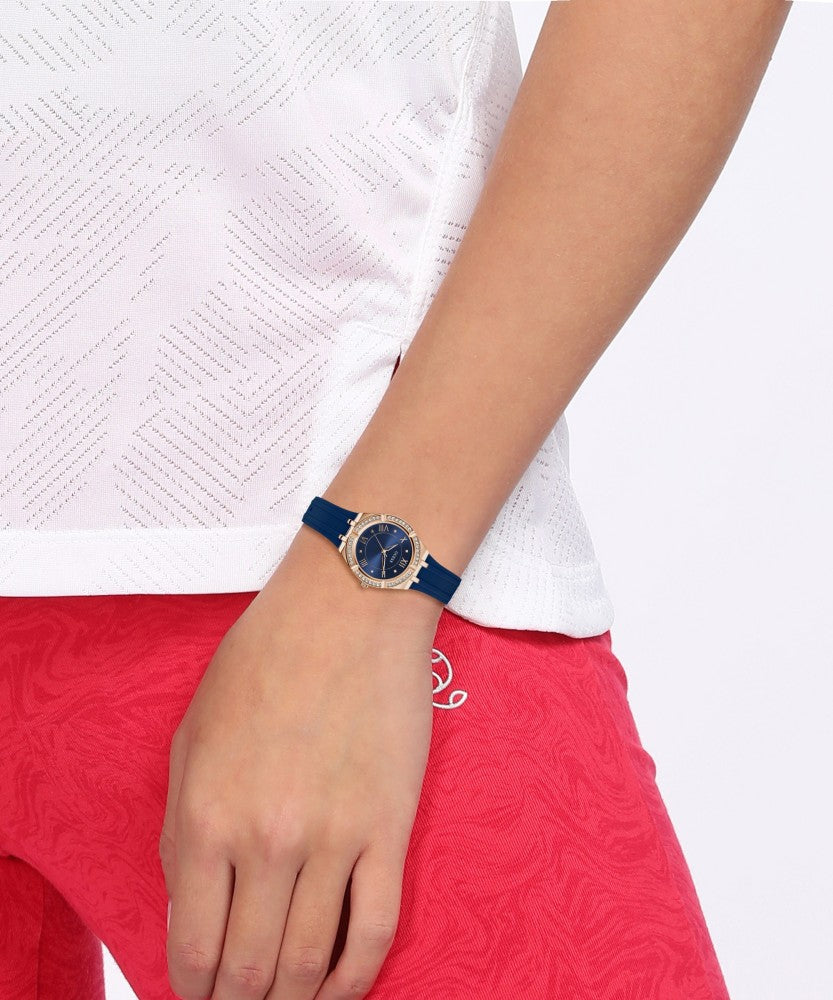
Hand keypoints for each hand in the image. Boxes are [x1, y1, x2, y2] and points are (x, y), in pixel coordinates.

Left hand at [159, 525, 441, 999]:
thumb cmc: (265, 660)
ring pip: (311, 964)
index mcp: (205, 816)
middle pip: (250, 971)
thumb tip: (190, 903)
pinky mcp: (389, 828)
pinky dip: (356, 977)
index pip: (193, 946)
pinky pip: (375, 929)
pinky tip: (341, 988)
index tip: (200, 992)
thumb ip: (179, 827)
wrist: (348, 610)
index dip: (193, 987)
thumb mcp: (192, 735)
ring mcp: (334, 838)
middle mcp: (266, 840)